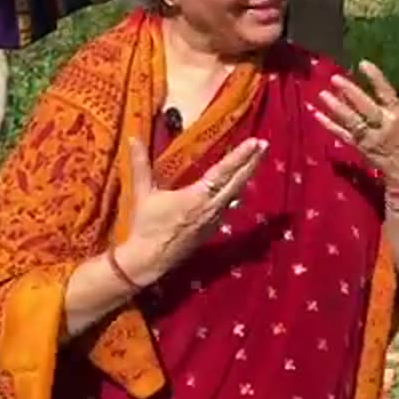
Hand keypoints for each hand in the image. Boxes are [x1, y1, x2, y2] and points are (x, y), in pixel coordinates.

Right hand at [116, 137, 265, 285]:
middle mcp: (212, 206)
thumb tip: (134, 139)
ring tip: (255, 161)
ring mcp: (215, 219)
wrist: (150, 259)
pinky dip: (235, 193)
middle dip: (252, 162)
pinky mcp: (214, 229)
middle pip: (238, 181)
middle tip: (265, 145)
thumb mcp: (143, 193)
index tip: (255, 142)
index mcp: (198, 195)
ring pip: (236, 194)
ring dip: (246, 176)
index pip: (224, 171)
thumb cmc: (146, 225)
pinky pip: (229, 206)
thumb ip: (140, 165)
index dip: (241, 155)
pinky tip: (238, 188)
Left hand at [314, 59, 398, 189]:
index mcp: (398, 114)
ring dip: (337, 108)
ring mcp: (370, 138)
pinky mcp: (359, 148)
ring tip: (323, 94)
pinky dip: (330, 125)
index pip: (387, 93)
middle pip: (367, 107)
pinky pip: (343, 135)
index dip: (376, 78)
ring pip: (353, 122)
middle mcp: (385, 125)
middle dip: (351, 93)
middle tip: (335, 78)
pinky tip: (317, 114)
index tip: (363, 63)